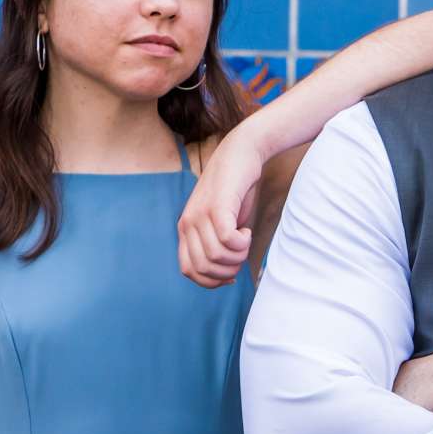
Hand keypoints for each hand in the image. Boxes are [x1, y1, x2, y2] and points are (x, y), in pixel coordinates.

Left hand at [178, 125, 267, 287]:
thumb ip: (218, 246)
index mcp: (186, 230)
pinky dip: (241, 243)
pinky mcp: (217, 205)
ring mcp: (200, 214)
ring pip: (217, 256)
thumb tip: (227, 277)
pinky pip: (227, 239)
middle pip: (204, 268)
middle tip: (242, 253)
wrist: (241, 153)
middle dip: (229, 269)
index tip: (232, 272)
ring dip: (238, 255)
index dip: (212, 280)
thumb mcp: (222, 222)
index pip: (189, 271)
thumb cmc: (236, 191)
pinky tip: (246, 230)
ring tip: (245, 238)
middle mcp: (188, 223)